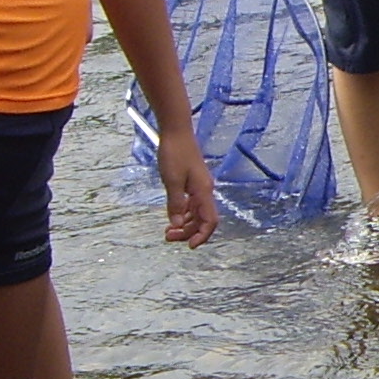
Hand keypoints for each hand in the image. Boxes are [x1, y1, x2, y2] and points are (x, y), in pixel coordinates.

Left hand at [157, 130, 219, 246]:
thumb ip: (175, 204)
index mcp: (203, 192)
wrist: (176, 132)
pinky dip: (183, 213)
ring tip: (168, 230)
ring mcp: (199, 187)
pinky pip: (191, 204)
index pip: (210, 221)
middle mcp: (204, 191)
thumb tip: (176, 224)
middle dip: (188, 232)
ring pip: (196, 213)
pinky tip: (173, 215)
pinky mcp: (192, 182)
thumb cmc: (175, 153)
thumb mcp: (172, 181)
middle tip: (169, 237)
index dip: (202, 236)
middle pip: (202, 220)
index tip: (190, 246)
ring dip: (184, 224)